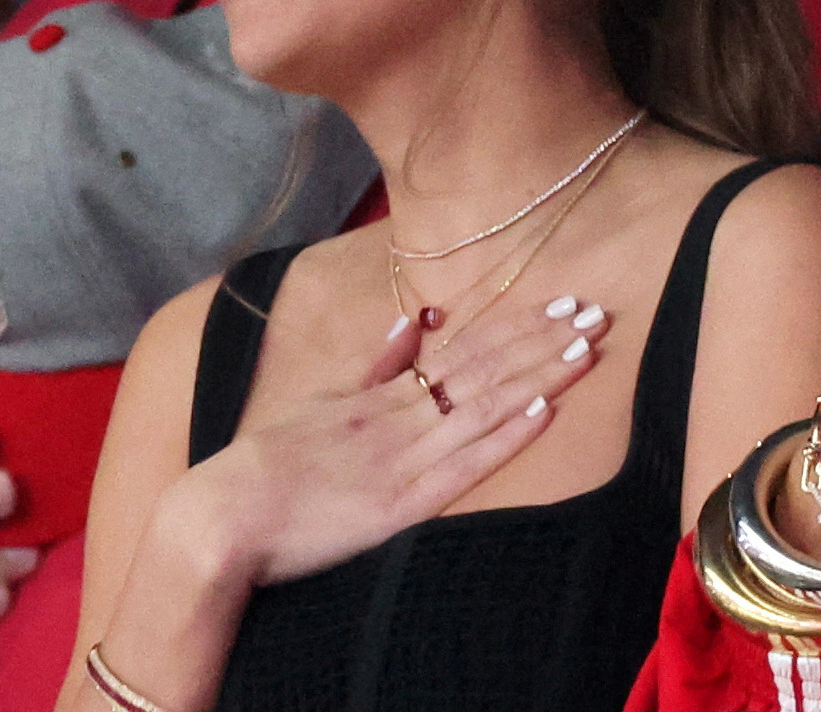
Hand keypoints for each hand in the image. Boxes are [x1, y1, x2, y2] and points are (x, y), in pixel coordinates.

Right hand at [176, 297, 612, 588]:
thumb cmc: (267, 466)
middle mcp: (400, 418)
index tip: (561, 303)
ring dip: (540, 375)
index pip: (464, 350)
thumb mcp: (322, 402)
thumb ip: (372, 367)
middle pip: (485, 368)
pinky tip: (545, 410)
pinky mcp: (400, 504)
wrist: (223, 517)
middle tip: (597, 311)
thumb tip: (411, 322)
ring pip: (484, 406)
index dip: (517, 325)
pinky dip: (506, 435)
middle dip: (543, 340)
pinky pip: (464, 464)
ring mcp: (403, 458)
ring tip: (586, 348)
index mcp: (383, 396)